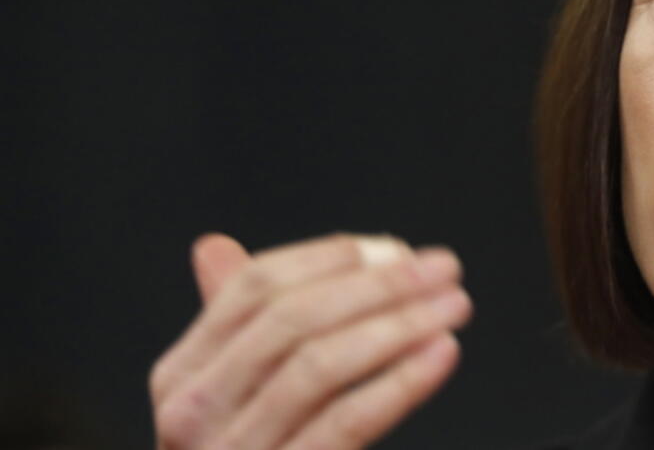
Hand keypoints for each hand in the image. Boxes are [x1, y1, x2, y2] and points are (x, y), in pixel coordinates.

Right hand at [149, 233, 471, 448]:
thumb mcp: (235, 392)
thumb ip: (242, 324)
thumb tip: (215, 247)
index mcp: (183, 373)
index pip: (256, 287)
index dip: (331, 258)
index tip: (396, 248)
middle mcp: (193, 413)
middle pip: (291, 320)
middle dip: (378, 285)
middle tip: (443, 268)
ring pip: (319, 366)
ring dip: (399, 324)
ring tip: (453, 307)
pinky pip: (345, 422)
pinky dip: (399, 382)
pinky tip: (441, 355)